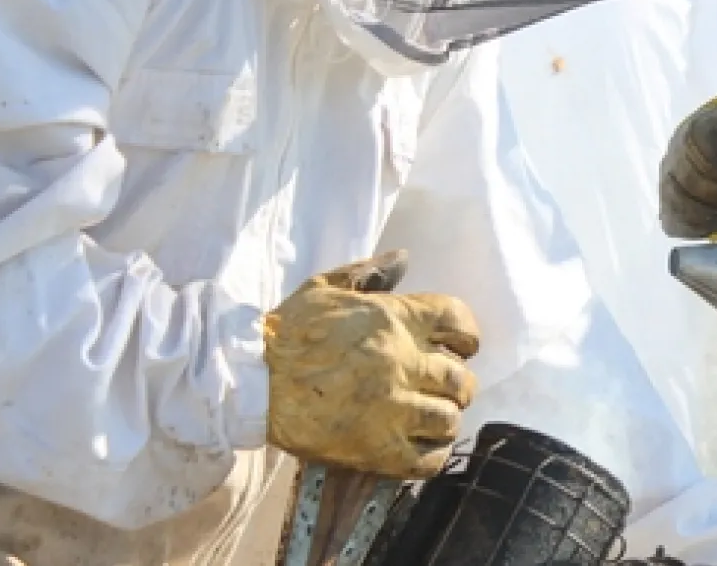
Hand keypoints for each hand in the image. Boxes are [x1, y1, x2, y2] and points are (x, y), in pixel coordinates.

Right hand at [264, 255, 480, 478]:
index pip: (459, 321)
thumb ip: (369, 273)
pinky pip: (429, 459)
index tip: (459, 345)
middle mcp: (401, 363)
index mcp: (393, 320)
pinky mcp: (377, 449)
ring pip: (449, 419)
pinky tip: (420, 444)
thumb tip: (404, 258)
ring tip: (427, 417)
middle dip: (456, 385)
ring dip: (443, 418)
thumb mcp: (325, 288)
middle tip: (439, 388)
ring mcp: (392, 409)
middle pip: (461, 379)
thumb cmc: (286, 333)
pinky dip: (432, 453)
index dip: (466, 335)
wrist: (250, 382)